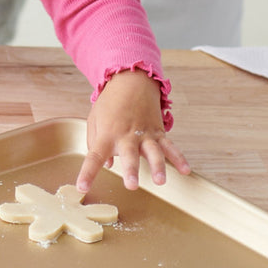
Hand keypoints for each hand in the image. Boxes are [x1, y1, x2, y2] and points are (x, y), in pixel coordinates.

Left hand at [76, 69, 190, 191]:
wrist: (131, 81)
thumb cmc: (110, 103)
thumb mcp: (94, 121)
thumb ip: (95, 145)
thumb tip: (107, 165)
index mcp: (107, 135)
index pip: (94, 157)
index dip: (88, 173)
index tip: (82, 187)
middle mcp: (126, 136)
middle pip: (129, 156)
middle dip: (131, 171)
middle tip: (132, 186)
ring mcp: (145, 135)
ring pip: (153, 152)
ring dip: (158, 167)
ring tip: (161, 181)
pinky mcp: (158, 132)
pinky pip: (170, 147)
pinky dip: (179, 158)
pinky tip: (185, 171)